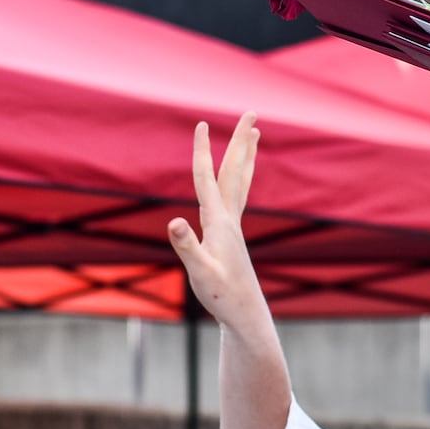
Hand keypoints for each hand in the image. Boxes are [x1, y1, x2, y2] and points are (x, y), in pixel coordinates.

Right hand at [166, 114, 265, 330]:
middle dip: (240, 141)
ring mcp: (233, 227)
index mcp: (219, 222)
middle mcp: (230, 219)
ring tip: (255, 136)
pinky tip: (237, 179)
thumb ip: (186, 246)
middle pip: (234, 171)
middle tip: (251, 113)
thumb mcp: (199, 272)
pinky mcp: (232, 237)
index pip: (207, 179)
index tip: (201, 124)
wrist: (245, 315)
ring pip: (240, 182)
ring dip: (245, 157)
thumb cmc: (222, 296)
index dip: (202, 152)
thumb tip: (174, 221)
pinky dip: (239, 180)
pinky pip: (237, 198)